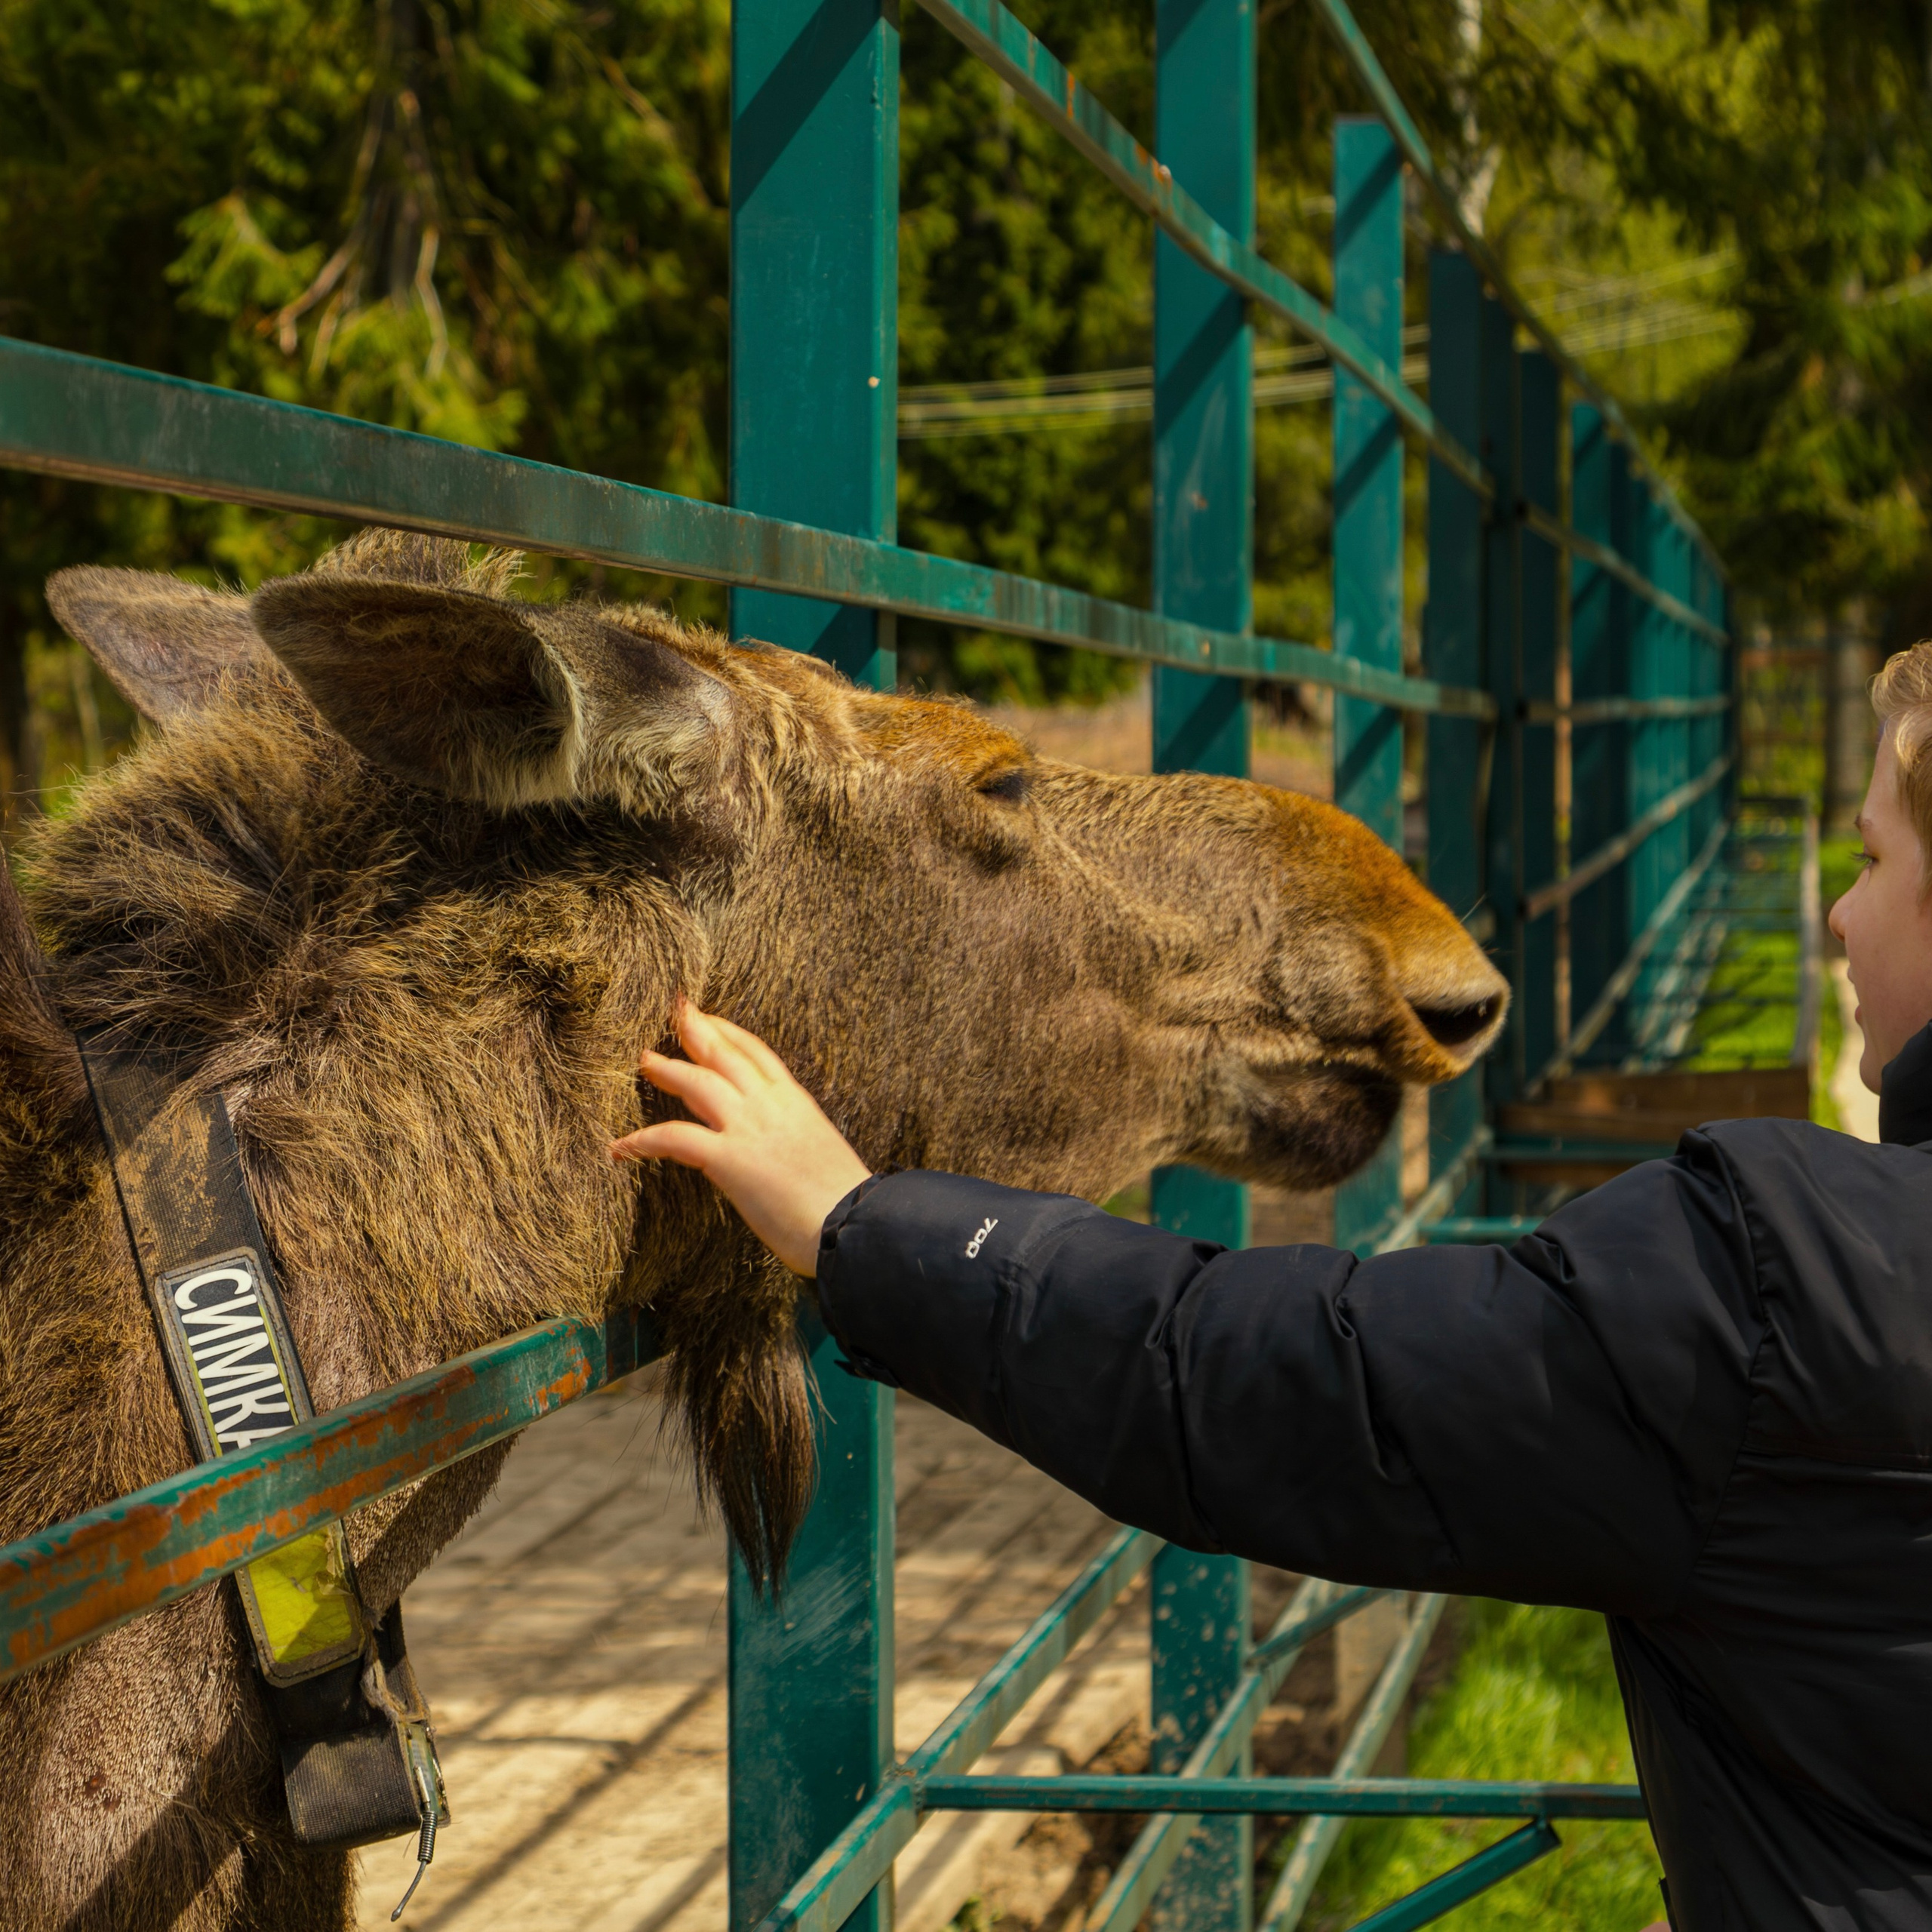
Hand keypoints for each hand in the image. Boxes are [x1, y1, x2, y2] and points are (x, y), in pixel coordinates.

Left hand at [610, 1000, 870, 1276]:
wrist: (855, 1223)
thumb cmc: (845, 1199)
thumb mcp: (821, 1152)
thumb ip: (796, 1140)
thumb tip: (783, 1149)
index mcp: (796, 1101)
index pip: (757, 1053)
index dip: (729, 1031)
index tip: (709, 1018)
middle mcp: (770, 1105)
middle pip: (723, 1053)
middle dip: (695, 1029)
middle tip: (673, 1010)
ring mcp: (748, 1128)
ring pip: (697, 1083)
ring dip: (667, 1069)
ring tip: (643, 1061)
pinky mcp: (729, 1159)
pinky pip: (675, 1139)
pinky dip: (644, 1140)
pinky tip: (621, 1146)